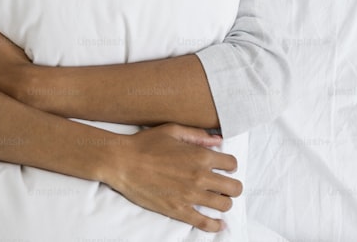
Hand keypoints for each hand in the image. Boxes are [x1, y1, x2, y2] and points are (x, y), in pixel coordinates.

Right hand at [103, 123, 241, 231]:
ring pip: (224, 205)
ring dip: (225, 203)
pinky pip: (204, 223)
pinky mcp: (178, 210)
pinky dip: (215, 225)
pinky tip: (218, 224)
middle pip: (234, 187)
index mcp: (200, 156)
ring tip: (218, 200)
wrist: (123, 163)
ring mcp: (190, 196)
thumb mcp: (173, 130)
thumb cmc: (145, 144)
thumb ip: (198, 136)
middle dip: (233, 186)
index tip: (225, 167)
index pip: (231, 163)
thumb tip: (218, 140)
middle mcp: (200, 176)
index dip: (230, 165)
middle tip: (225, 185)